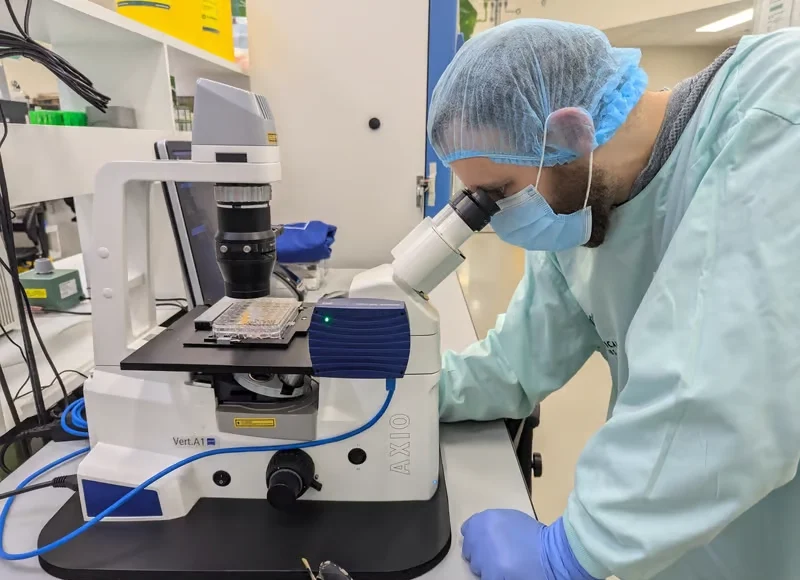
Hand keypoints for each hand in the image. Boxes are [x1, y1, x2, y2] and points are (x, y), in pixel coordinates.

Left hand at [461, 510, 598, 579]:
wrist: (550, 553)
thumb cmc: (535, 535)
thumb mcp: (511, 519)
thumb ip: (493, 524)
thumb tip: (484, 534)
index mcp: (484, 519)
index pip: (467, 531)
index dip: (476, 539)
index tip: (484, 545)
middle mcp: (478, 536)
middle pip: (469, 550)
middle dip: (480, 554)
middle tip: (497, 558)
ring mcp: (482, 557)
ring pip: (476, 567)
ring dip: (487, 568)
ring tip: (505, 566)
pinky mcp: (490, 574)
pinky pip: (486, 577)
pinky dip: (494, 576)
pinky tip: (507, 574)